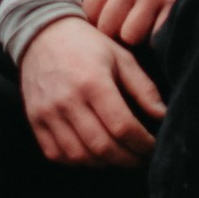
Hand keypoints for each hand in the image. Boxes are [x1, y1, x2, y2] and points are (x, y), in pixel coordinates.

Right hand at [18, 15, 166, 166]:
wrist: (42, 34)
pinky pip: (57, 155)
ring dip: (105, 163)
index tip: (154, 146)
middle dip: (128, 159)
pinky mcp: (34, 121)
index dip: (143, 144)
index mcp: (93, 81)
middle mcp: (67, 100)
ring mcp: (47, 113)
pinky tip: (93, 153)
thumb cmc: (88, 46)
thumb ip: (143, 88)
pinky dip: (78, 161)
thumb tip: (163, 117)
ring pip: (80, 156)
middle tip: (142, 158)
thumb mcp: (121, 57)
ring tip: (120, 155)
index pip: (122, 127)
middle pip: (102, 147)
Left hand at [82, 0, 196, 48]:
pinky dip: (158, 34)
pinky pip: (157, 34)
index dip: (98, 20)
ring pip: (130, 36)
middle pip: (107, 27)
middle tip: (126, 25)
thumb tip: (90, 16)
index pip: (89, 11)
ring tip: (144, 23)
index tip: (108, 20)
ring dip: (138, 34)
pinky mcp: (175, 1)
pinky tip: (160, 21)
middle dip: (116, 31)